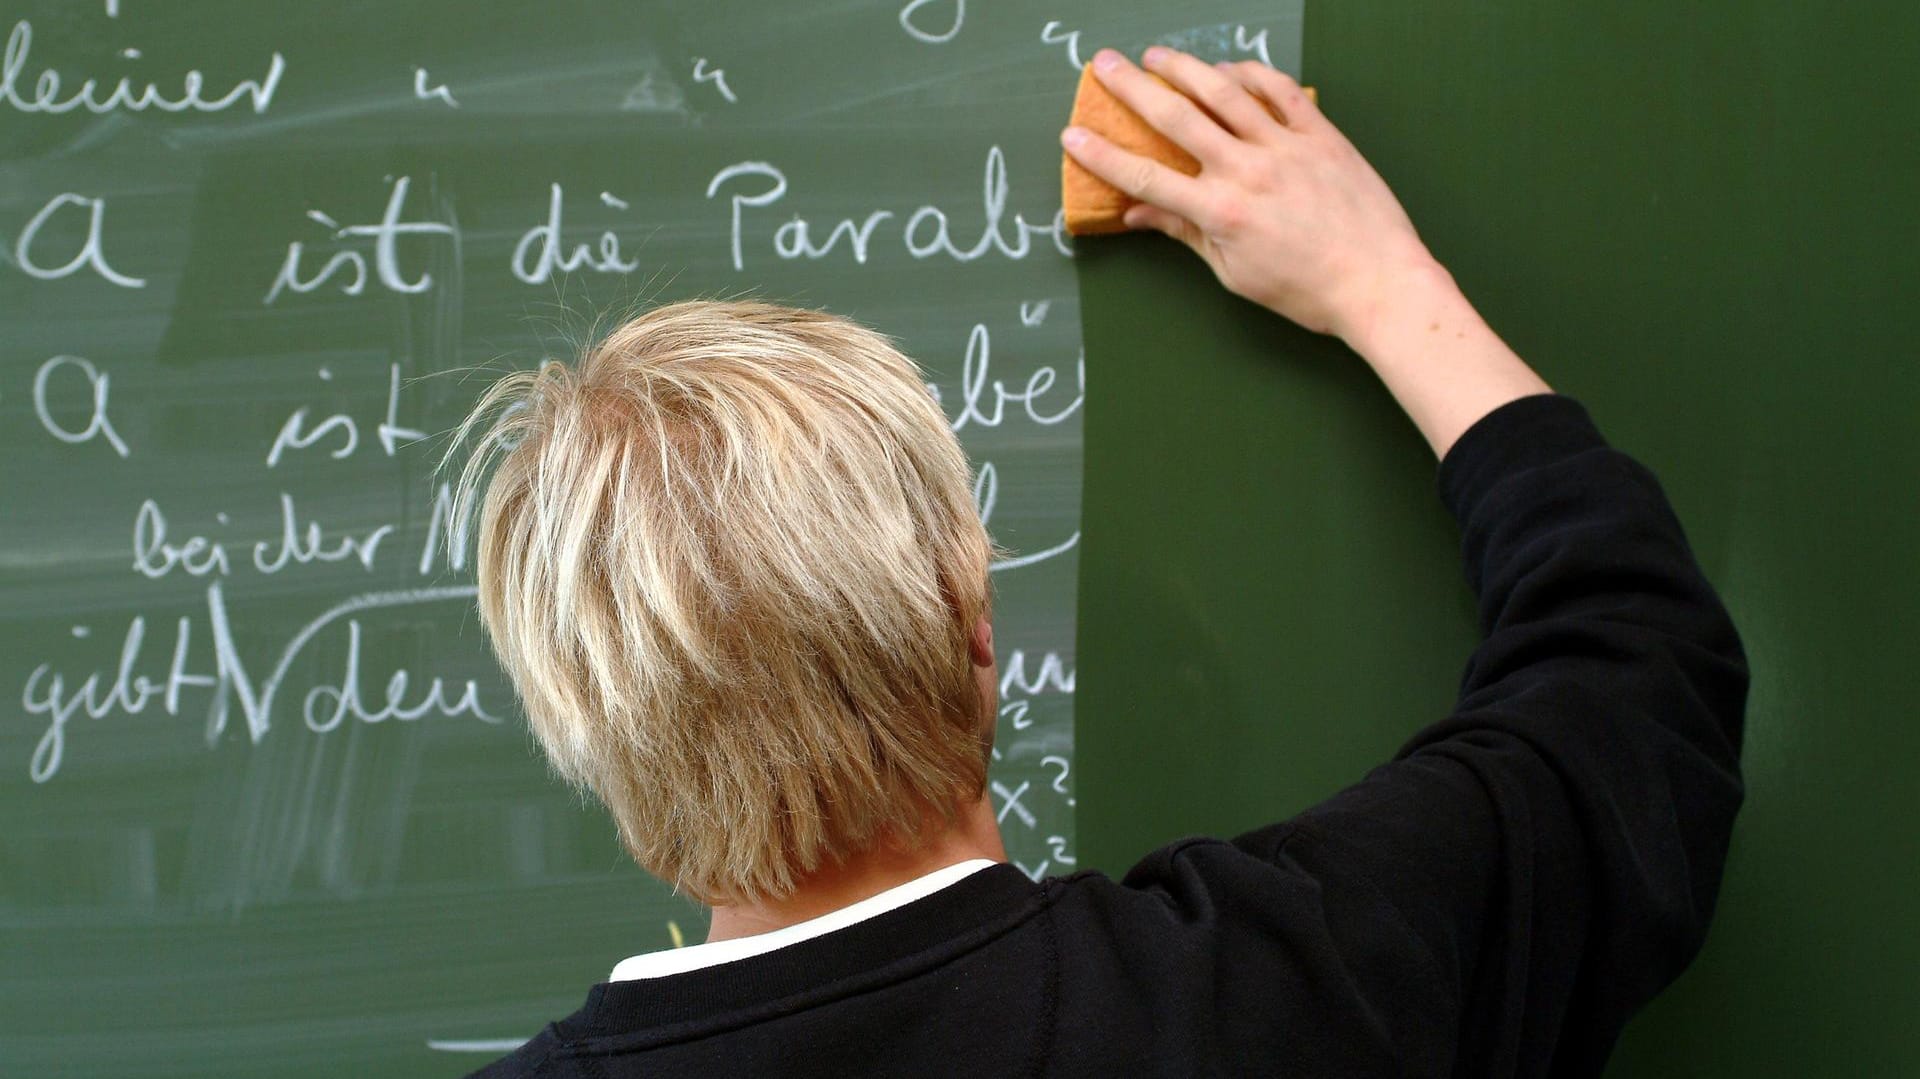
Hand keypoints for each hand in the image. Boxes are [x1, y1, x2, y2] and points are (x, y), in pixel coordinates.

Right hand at [1061, 47, 1436, 342]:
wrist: (1380, 283)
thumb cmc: (1308, 291)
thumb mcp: (1234, 273)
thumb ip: (1186, 235)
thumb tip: (1139, 217)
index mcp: (1221, 212)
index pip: (1146, 177)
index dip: (1103, 156)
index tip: (1073, 136)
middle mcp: (1248, 171)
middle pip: (1177, 119)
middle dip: (1134, 89)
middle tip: (1105, 64)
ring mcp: (1287, 147)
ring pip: (1225, 93)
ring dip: (1186, 68)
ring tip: (1158, 56)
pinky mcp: (1321, 135)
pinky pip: (1280, 91)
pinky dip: (1250, 74)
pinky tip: (1228, 69)